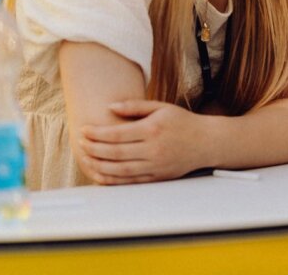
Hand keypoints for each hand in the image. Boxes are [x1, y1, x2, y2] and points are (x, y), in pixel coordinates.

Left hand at [78, 100, 204, 184]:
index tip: (84, 130)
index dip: (96, 133)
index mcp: (153, 129)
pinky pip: (129, 182)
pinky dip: (112, 180)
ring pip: (119, 170)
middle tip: (80, 143)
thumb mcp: (161, 107)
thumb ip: (135, 106)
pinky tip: (100, 174)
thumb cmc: (183, 122)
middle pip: (114, 152)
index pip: (117, 134)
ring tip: (85, 158)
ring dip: (98, 165)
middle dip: (93, 148)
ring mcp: (155, 165)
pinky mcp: (157, 177)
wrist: (207, 142)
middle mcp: (153, 149)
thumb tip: (110, 106)